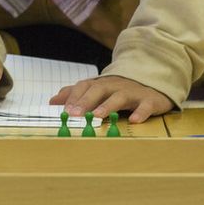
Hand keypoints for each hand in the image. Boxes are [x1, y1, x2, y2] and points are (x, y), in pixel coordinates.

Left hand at [49, 75, 173, 122]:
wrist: (151, 83)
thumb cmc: (118, 91)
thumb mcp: (97, 91)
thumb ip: (75, 95)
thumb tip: (52, 101)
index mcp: (101, 84)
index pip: (84, 86)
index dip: (74, 97)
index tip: (65, 110)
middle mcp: (115, 86)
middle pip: (98, 90)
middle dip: (85, 101)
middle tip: (74, 114)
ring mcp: (132, 92)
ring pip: (119, 97)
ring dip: (107, 106)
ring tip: (96, 116)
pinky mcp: (149, 100)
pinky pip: (145, 105)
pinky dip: (140, 112)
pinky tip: (134, 120)